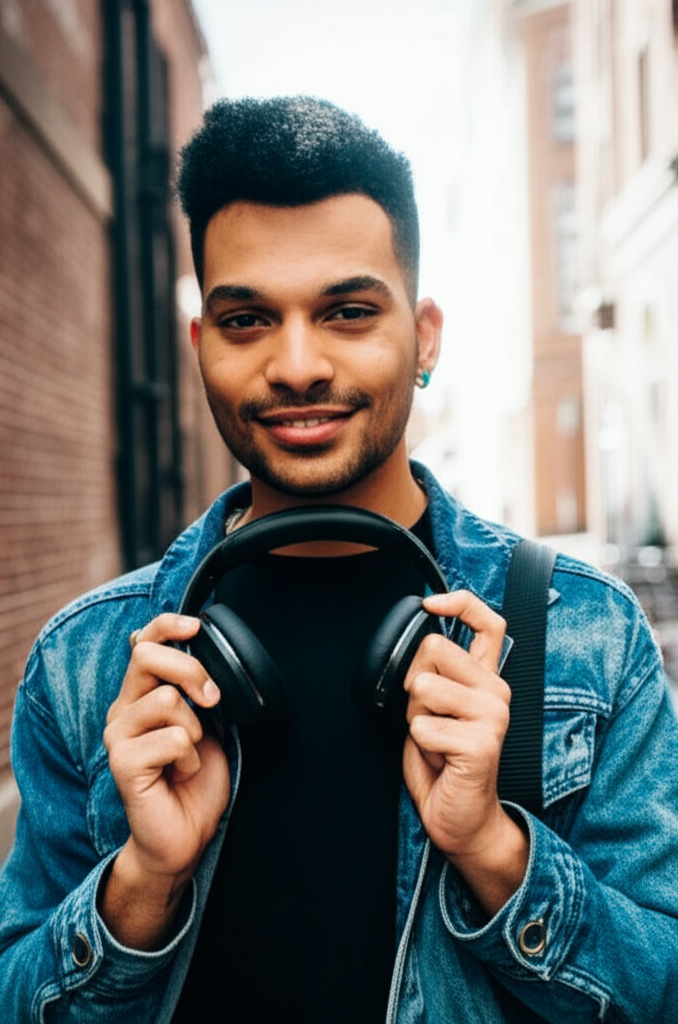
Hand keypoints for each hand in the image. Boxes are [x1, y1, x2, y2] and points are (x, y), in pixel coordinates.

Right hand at [101, 614, 229, 947]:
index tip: (196, 625)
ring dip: (194, 729)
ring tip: (189, 755)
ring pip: (165, 699)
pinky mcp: (122, 762)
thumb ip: (197, 692)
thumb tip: (212, 658)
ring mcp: (118, 735)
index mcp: (141, 694)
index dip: (167, 625)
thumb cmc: (195, 780)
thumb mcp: (206, 724)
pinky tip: (180, 773)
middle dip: (191, 670)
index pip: (143, 643)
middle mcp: (123, 709)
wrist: (186, 834)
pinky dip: (189, 756)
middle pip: (147, 657)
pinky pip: (171, 737)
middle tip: (212, 700)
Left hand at [403, 591, 528, 915]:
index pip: (489, 623)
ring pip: (424, 687)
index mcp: (486, 679)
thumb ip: (434, 674)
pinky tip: (440, 760)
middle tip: (428, 718)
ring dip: (415, 718)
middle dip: (413, 683)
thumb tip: (420, 643)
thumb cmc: (444, 762)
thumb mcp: (435, 707)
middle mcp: (496, 692)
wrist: (463, 819)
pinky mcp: (482, 743)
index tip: (429, 604)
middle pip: (434, 649)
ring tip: (435, 741)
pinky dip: (419, 746)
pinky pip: (423, 727)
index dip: (460, 603)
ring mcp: (493, 716)